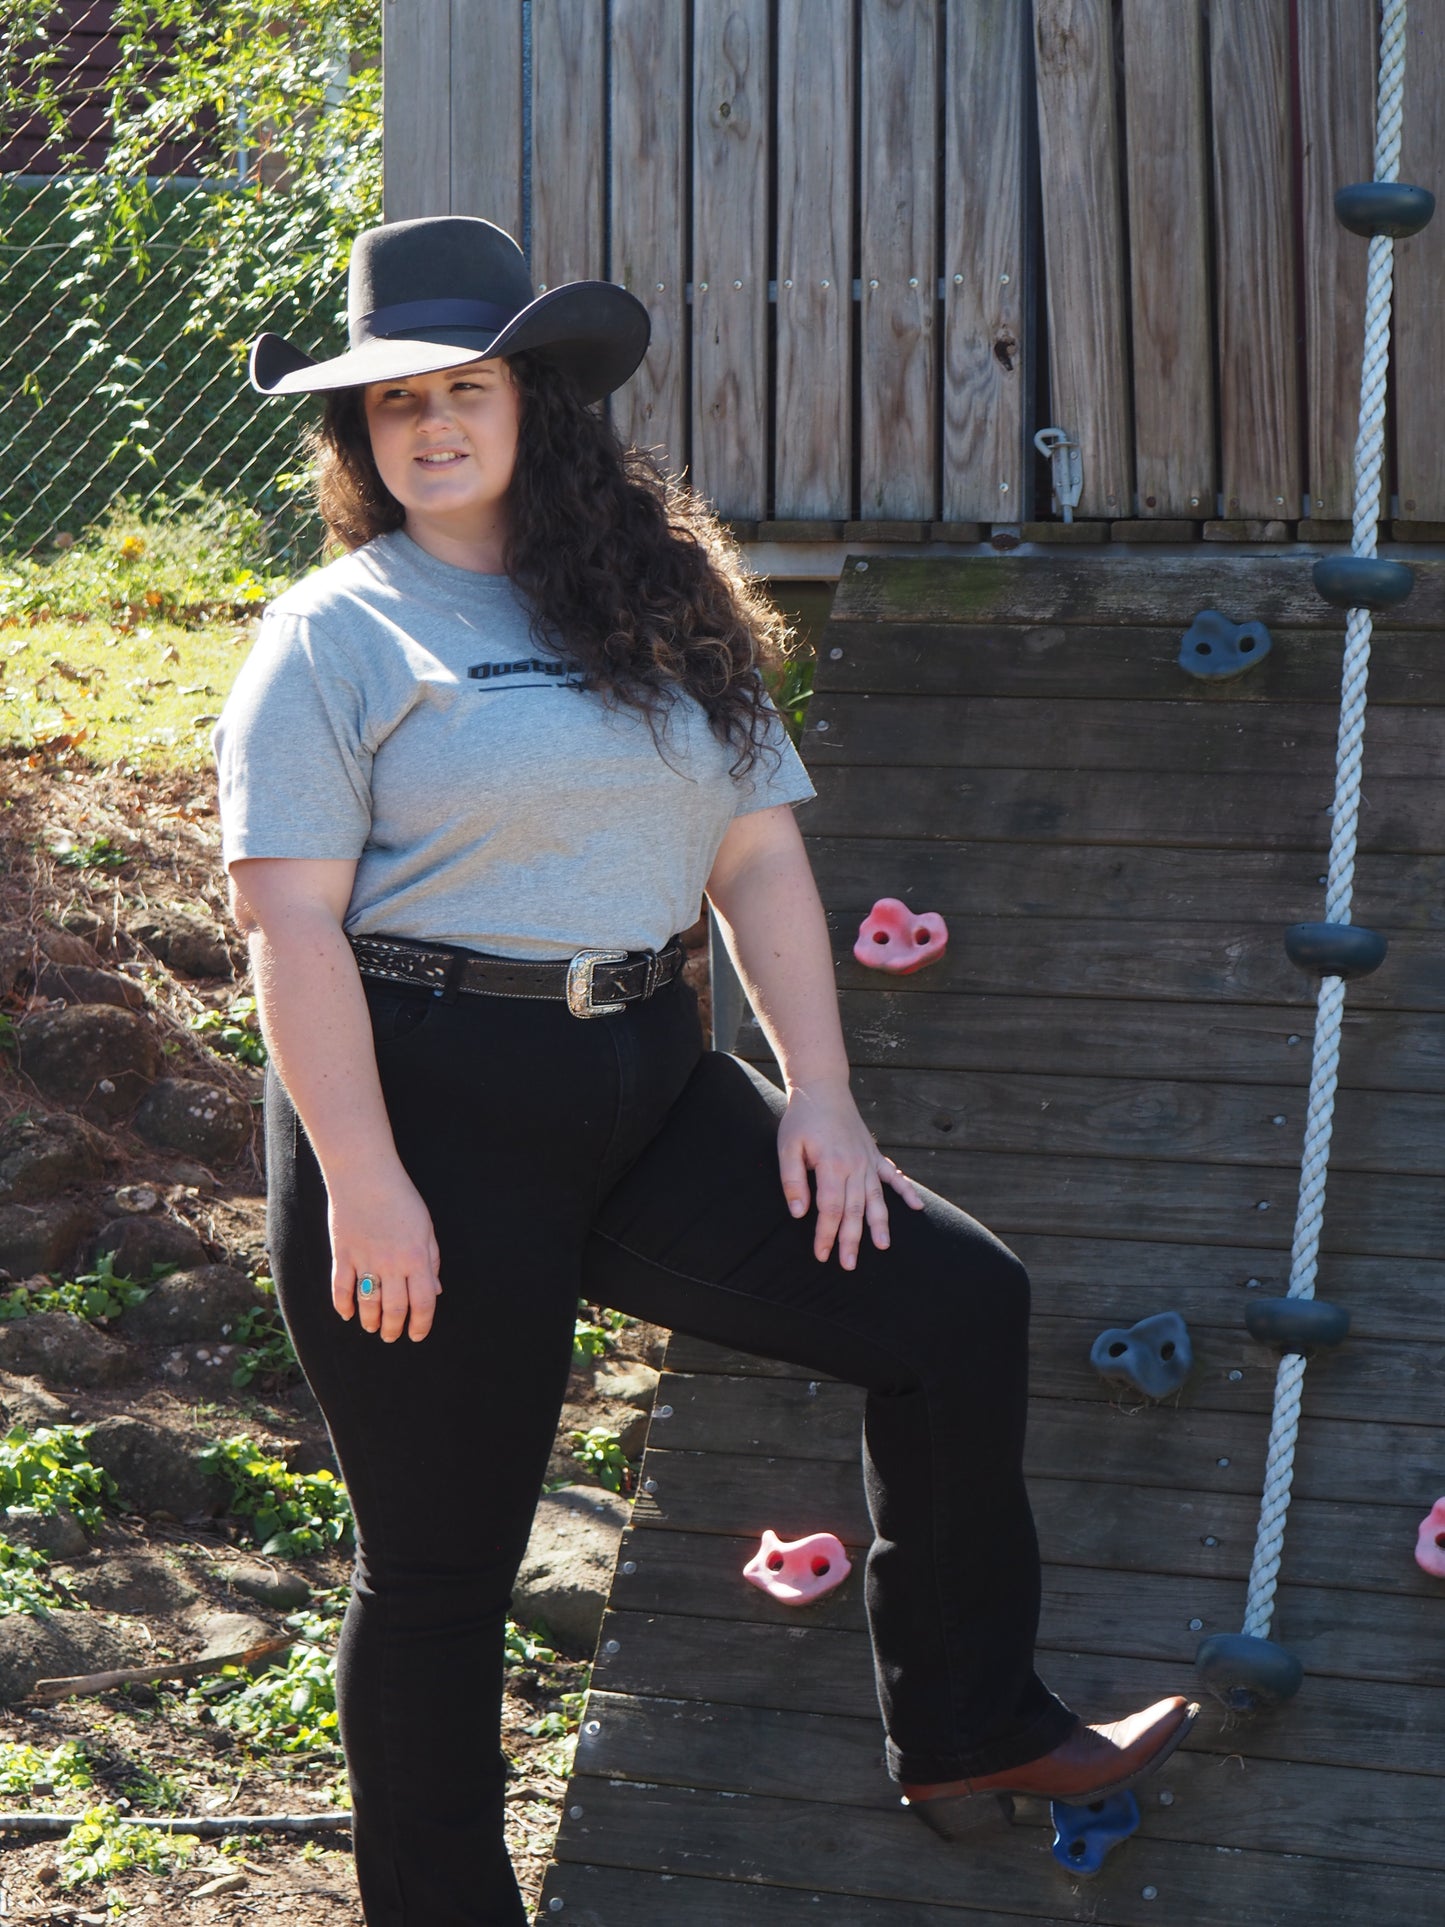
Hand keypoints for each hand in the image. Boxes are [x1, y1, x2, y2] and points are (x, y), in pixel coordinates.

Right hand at [325, 1162, 442, 1341]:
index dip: (422, 1324)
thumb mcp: (426, 1227)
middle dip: (395, 1330)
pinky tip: (348, 1314)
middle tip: (392, 1336)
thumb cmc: (401, 1198)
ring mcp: (365, 1260)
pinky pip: (341, 1289)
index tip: (417, 1335)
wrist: (365, 1174)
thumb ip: (432, 1260)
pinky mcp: (342, 1254)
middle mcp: (392, 1263)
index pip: (424, 1302)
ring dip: (371, 1322)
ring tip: (373, 1328)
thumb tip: (435, 1291)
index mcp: (417, 1257)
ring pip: (368, 1304)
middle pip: (395, 1309)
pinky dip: (343, 1306)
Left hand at [777, 1078, 923, 1268]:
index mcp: (831, 1165)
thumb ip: (792, 1180)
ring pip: (876, 1198)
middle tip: (849, 1265)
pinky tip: (917, 1207)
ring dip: (880, 1224)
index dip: (826, 1234)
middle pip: (854, 1210)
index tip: (822, 1255)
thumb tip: (799, 1213)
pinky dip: (906, 1191)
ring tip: (883, 1246)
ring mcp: (868, 1160)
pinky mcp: (874, 1154)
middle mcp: (854, 1165)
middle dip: (851, 1240)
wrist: (822, 1089)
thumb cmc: (801, 1120)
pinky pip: (893, 1175)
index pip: (830, 1209)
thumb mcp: (787, 1147)